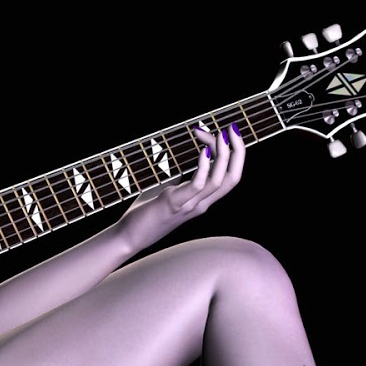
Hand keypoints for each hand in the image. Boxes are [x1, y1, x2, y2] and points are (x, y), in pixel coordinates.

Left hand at [115, 122, 245, 251]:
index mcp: (201, 201)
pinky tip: (202, 151)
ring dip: (222, 154)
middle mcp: (201, 204)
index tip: (222, 133)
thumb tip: (176, 173)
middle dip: (238, 151)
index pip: (229, 177)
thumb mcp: (165, 194)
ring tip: (219, 134)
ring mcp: (189, 205)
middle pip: (233, 178)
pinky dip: (203, 166)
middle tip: (232, 128)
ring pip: (219, 180)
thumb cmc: (144, 214)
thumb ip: (175, 184)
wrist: (127, 237)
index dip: (233, 155)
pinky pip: (197, 185)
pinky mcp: (173, 204)